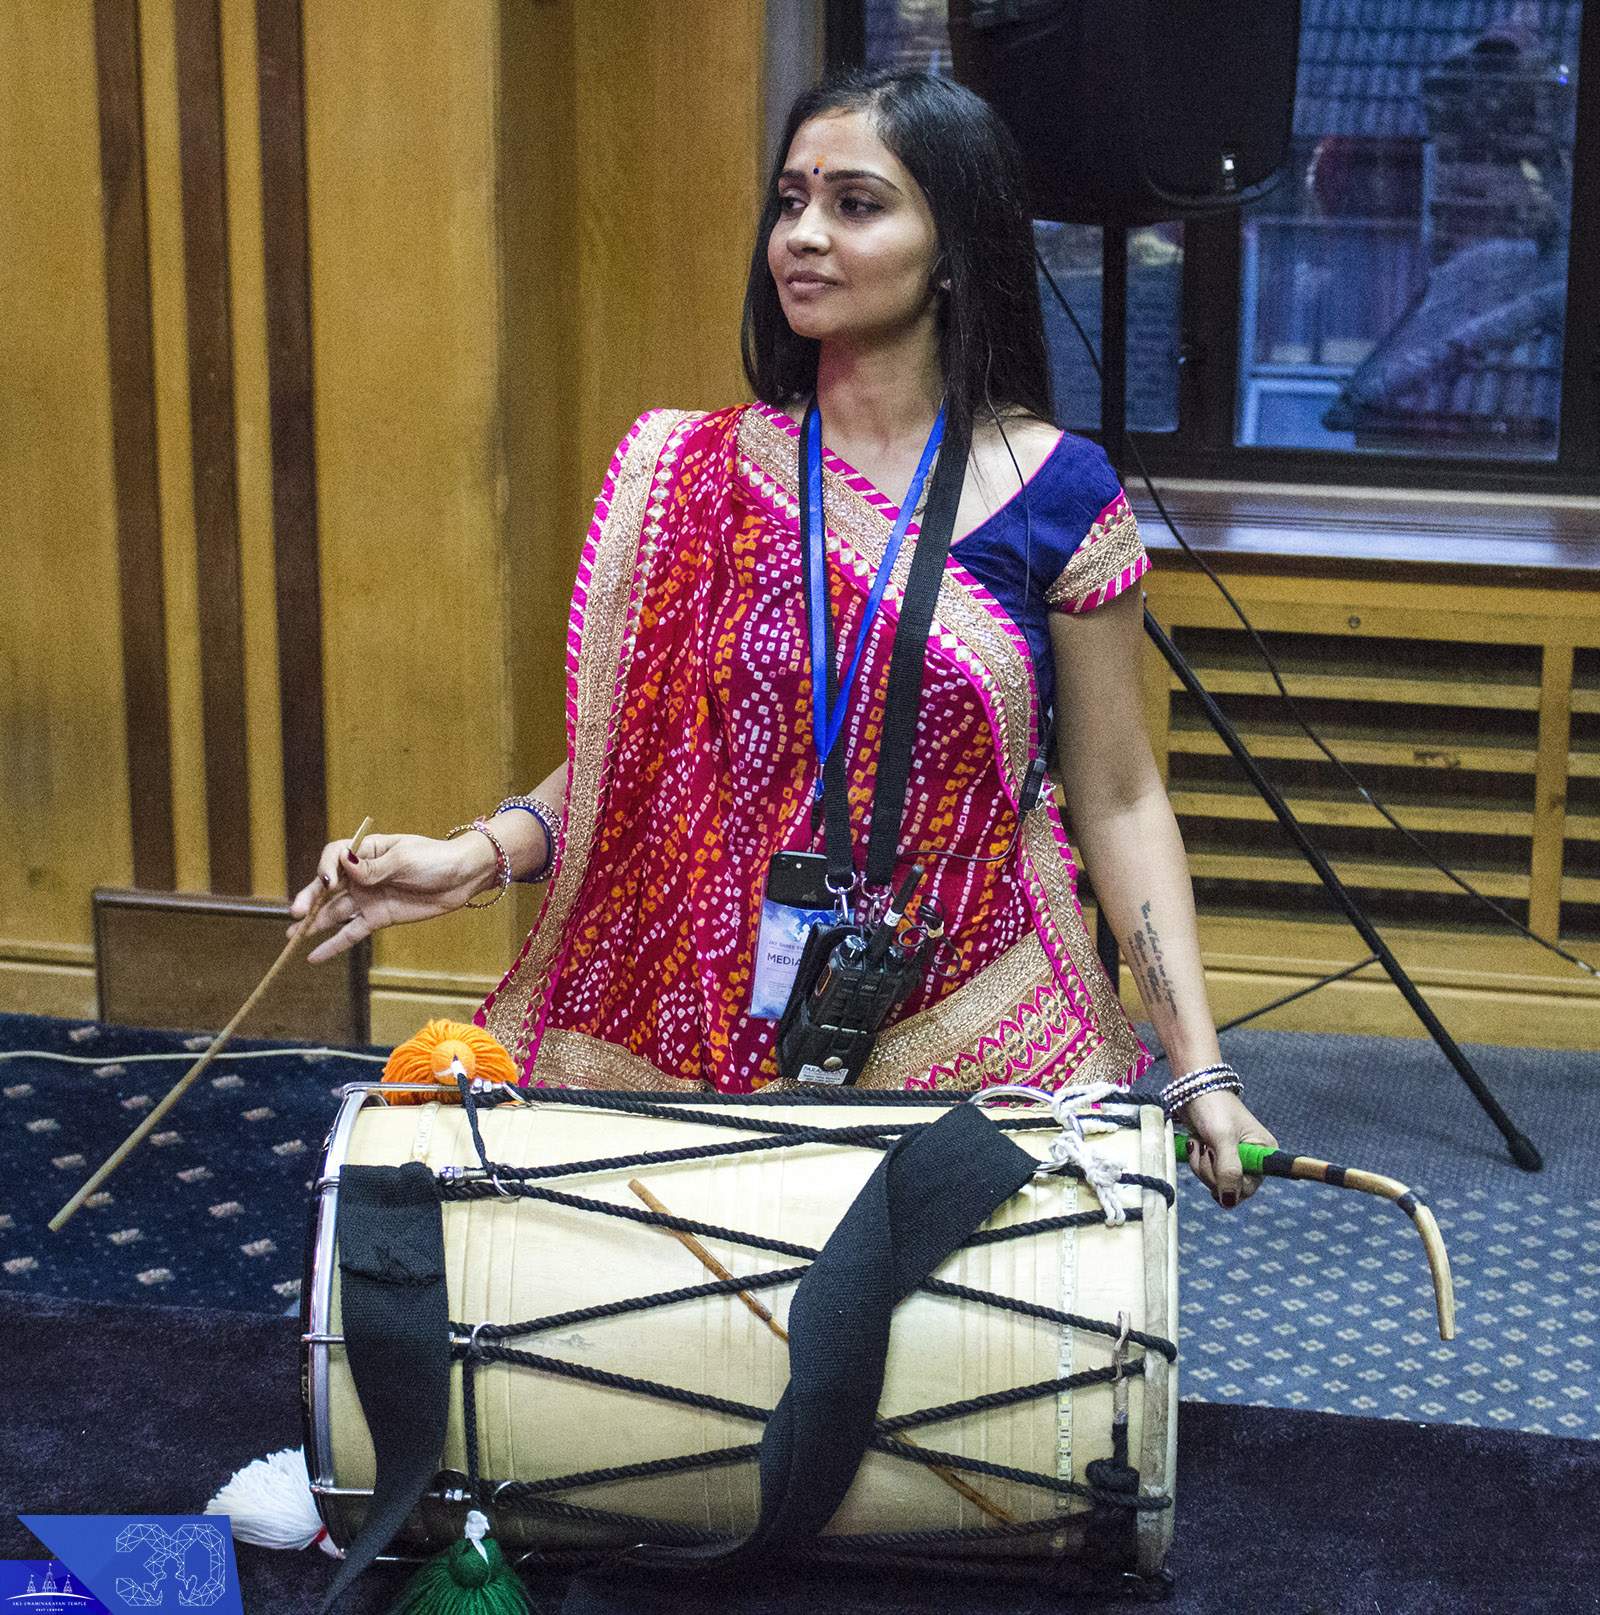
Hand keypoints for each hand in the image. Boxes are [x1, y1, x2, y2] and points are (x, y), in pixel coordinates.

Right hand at [287, 832, 495, 962]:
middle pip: (328, 886)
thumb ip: (374, 868)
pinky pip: (351, 932)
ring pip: (334, 911)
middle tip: (297, 912)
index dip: (326, 868)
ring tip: (291, 936)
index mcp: (366, 850)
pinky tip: (314, 955)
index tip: (328, 880)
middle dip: (311, 899)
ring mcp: (368, 897)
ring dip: (313, 923)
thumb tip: (344, 866)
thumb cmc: (435, 859)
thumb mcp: (404, 859)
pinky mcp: (378, 918)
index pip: (334, 856)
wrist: (463, 878)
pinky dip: (334, 944)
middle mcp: (361, 874)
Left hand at [1179, 1089, 1276, 1209]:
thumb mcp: (1222, 1138)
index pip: (1249, 1187)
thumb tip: (1229, 1201)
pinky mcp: (1216, 1158)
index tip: (1218, 1161)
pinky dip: (1196, 1163)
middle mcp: (1252, 1159)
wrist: (1192, 1089)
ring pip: (1215, 1184)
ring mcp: (1233, 1160)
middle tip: (1207, 1148)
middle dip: (1211, 1172)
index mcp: (1264, 1153)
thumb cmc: (1213, 1107)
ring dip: (1201, 1165)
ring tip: (1201, 1142)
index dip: (1232, 1185)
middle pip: (1230, 1189)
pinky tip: (1197, 1144)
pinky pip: (1205, 1175)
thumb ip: (1228, 1170)